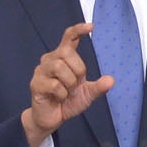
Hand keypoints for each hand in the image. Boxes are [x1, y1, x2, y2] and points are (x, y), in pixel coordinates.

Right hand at [21, 22, 110, 146]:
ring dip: (69, 83)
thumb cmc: (67, 102)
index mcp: (63, 58)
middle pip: (66, 52)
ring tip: (67, 92)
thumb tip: (111, 80)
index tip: (90, 26)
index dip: (78, 30)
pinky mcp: (36, 84)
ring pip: (59, 66)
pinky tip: (59, 98)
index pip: (69, 37)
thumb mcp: (87, 95)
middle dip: (77, 70)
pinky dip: (62, 94)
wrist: (52, 119)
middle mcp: (50, 60)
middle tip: (76, 84)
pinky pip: (54, 84)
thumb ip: (98, 87)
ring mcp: (41, 71)